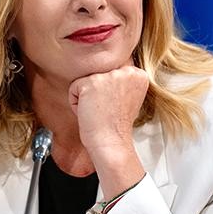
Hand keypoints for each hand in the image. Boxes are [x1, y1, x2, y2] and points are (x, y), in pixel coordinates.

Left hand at [68, 65, 147, 197]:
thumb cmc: (116, 125)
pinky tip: (89, 112)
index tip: (115, 106)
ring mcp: (109, 75)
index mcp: (138, 75)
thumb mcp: (128, 97)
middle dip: (98, 92)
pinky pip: (74, 88)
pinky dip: (76, 103)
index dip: (110, 91)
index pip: (112, 71)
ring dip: (87, 97)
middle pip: (99, 74)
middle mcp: (126, 71)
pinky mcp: (92, 82)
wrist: (111, 142)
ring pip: (86, 80)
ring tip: (98, 111)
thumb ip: (121, 81)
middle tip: (107, 109)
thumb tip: (107, 74)